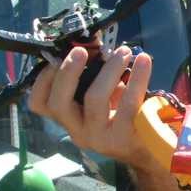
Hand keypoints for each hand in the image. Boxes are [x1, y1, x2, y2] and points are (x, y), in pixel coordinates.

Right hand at [28, 45, 155, 168]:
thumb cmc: (122, 116)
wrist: (149, 150)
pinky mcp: (125, 136)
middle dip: (67, 73)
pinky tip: (143, 61)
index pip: (40, 105)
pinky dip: (137, 77)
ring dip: (109, 69)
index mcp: (69, 120)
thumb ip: (94, 74)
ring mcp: (100, 137)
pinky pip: (129, 103)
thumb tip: (92, 40)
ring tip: (124, 51)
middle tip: (81, 51)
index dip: (43, 80)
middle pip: (59, 104)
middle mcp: (79, 131)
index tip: (56, 58)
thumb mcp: (104, 96)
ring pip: (94, 99)